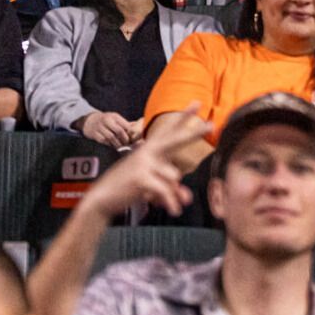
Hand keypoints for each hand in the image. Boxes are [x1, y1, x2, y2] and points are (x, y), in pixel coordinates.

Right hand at [78, 111, 133, 148]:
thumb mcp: (115, 118)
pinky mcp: (95, 134)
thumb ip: (124, 124)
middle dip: (124, 139)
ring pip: (111, 137)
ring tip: (121, 147)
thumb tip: (137, 128)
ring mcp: (100, 127)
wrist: (89, 121)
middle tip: (127, 144)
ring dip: (117, 143)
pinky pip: (104, 141)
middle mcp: (107, 120)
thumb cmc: (106, 120)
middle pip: (119, 131)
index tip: (132, 138)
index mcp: (114, 116)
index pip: (125, 125)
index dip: (130, 133)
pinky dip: (109, 144)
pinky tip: (112, 146)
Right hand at [82, 106, 210, 220]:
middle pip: (176, 139)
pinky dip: (171, 203)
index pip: (169, 130)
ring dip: (174, 193)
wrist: (103, 198)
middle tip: (211, 125)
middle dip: (194, 132)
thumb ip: (172, 188)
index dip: (183, 117)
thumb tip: (186, 198)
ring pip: (174, 177)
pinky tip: (173, 210)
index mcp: (150, 149)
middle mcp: (148, 151)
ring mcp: (144, 162)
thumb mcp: (152, 185)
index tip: (197, 103)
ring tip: (170, 203)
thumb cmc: (128, 187)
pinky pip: (166, 190)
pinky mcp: (141, 176)